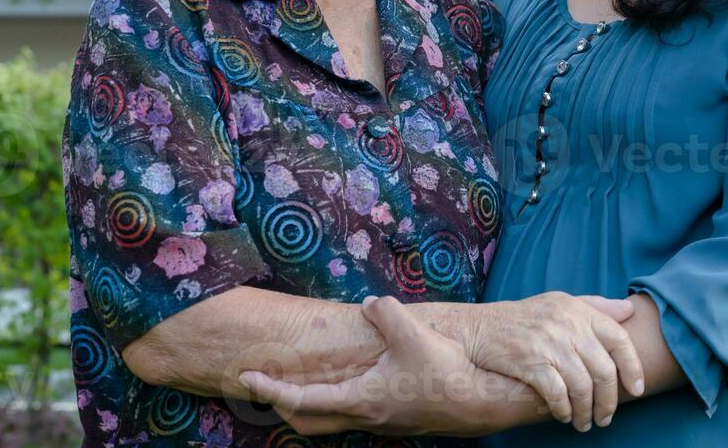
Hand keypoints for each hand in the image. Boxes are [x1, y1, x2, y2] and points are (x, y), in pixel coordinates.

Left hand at [240, 295, 538, 437]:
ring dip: (310, 404)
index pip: (301, 400)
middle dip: (281, 404)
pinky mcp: (395, 419)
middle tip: (267, 383)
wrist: (479, 403)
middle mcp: (364, 417)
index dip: (271, 388)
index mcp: (359, 400)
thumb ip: (386, 313)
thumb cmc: (443, 374)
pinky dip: (336, 400)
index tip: (248, 376)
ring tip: (302, 379)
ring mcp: (379, 422)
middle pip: (307, 421)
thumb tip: (370, 305)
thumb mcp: (412, 335)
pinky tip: (350, 379)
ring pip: (330, 421)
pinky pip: (353, 415)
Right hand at [457, 292, 644, 431]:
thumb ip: (596, 306)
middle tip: (606, 418)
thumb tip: (629, 311)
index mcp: (580, 311)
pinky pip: (557, 394)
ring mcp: (549, 343)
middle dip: (609, 401)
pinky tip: (564, 415)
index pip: (619, 340)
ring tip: (584, 423)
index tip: (637, 390)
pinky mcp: (530, 361)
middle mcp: (568, 325)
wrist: (482, 327)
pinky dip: (564, 409)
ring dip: (586, 412)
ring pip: (582, 387)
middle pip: (604, 370)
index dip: (633, 367)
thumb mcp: (562, 302)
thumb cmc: (527, 317)